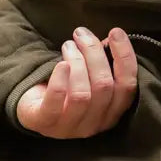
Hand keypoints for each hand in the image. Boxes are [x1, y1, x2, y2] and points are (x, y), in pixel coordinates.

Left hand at [16, 27, 137, 138]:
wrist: (32, 109)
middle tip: (81, 34)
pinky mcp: (45, 123)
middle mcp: (95, 124)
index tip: (115, 32)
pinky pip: (55, 103)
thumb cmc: (66, 89)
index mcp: (112, 113)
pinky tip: (60, 64)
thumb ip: (104, 63)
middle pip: (104, 86)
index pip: (128, 86)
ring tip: (68, 45)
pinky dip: (59, 81)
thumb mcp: (89, 79)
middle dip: (94, 53)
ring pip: (82, 94)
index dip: (125, 57)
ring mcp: (70, 128)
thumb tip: (113, 38)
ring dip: (76, 62)